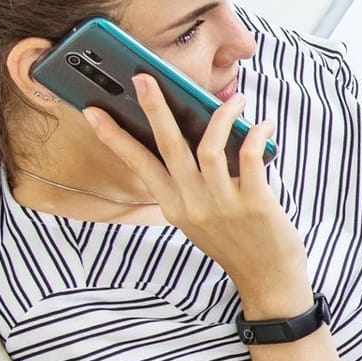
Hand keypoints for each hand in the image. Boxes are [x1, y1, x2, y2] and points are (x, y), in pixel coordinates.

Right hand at [85, 74, 312, 315]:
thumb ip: (191, 186)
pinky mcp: (255, 204)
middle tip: (145, 78)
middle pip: (167, 146)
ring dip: (221, 115)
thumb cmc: (237, 245)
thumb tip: (191, 139)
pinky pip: (249, 156)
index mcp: (173, 207)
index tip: (92, 113)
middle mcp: (192, 204)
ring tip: (235, 100)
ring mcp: (222, 204)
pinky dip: (255, 134)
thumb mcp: (200, 219)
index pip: (138, 165)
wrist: (268, 282)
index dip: (114, 138)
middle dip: (154, 108)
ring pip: (208, 146)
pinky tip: (262, 126)